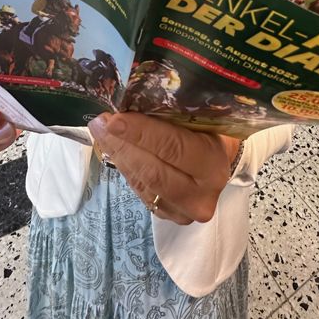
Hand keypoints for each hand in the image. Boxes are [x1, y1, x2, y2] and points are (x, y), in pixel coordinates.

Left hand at [89, 112, 239, 224]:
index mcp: (214, 164)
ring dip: (117, 154)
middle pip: (153, 170)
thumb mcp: (199, 120)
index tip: (114, 119)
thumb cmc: (209, 134)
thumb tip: (130, 102)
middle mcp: (202, 194)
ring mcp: (184, 211)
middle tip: (100, 123)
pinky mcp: (168, 216)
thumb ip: (170, 115)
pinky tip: (114, 148)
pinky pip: (139, 190)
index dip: (141, 134)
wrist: (219, 165)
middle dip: (121, 144)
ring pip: (142, 182)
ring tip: (101, 131)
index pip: (173, 147)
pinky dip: (124, 167)